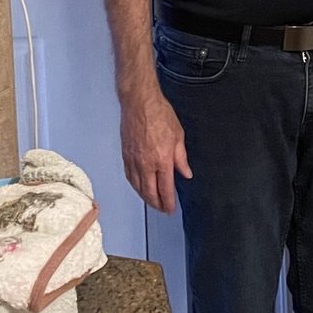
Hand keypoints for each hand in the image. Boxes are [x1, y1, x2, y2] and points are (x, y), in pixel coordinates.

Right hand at [119, 89, 191, 212]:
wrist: (139, 103)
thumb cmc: (160, 115)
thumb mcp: (178, 136)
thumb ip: (181, 158)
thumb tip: (186, 174)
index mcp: (162, 160)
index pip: (165, 188)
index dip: (168, 202)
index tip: (171, 209)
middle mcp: (146, 164)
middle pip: (149, 192)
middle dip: (156, 204)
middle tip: (162, 209)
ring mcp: (134, 160)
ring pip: (138, 186)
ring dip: (145, 197)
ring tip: (152, 202)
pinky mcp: (125, 155)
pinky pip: (129, 176)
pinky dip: (135, 186)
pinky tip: (139, 187)